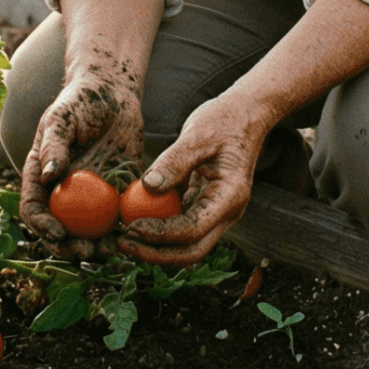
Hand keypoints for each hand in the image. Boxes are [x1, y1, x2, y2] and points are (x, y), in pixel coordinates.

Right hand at [19, 73, 144, 258]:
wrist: (114, 91)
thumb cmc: (80, 100)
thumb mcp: (62, 118)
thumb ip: (54, 146)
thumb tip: (48, 178)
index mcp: (41, 175)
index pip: (34, 208)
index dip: (41, 226)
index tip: (58, 234)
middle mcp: (63, 190)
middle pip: (60, 228)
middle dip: (69, 246)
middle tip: (86, 251)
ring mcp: (90, 193)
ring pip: (89, 229)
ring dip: (97, 245)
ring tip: (110, 251)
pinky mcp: (117, 190)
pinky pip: (118, 216)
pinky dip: (122, 230)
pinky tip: (132, 235)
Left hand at [120, 91, 272, 267]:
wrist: (246, 114)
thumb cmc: (225, 120)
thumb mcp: (197, 135)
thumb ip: (174, 161)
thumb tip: (148, 187)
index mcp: (230, 196)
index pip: (192, 229)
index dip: (160, 234)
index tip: (131, 226)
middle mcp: (226, 211)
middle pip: (191, 250)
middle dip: (156, 254)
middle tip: (122, 244)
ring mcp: (216, 211)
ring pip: (186, 243)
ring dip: (155, 246)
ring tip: (123, 237)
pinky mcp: (205, 206)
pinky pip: (181, 226)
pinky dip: (159, 228)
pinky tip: (135, 220)